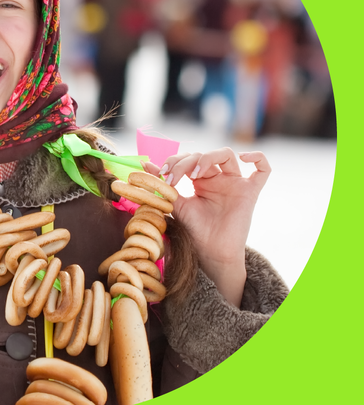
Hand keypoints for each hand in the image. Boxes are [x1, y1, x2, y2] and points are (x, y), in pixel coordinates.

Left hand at [143, 148, 270, 305]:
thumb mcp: (175, 204)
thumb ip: (163, 185)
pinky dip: (258, 158)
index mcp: (201, 180)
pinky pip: (263, 170)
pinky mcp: (250, 193)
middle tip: (172, 177)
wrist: (210, 253)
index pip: (189, 158)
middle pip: (203, 155)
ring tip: (194, 173)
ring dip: (207, 157)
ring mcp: (235, 184)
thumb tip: (144, 166)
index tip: (160, 174)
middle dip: (184, 162)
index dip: (174, 161)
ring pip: (226, 155)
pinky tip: (245, 157)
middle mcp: (218, 179)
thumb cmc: (194, 231)